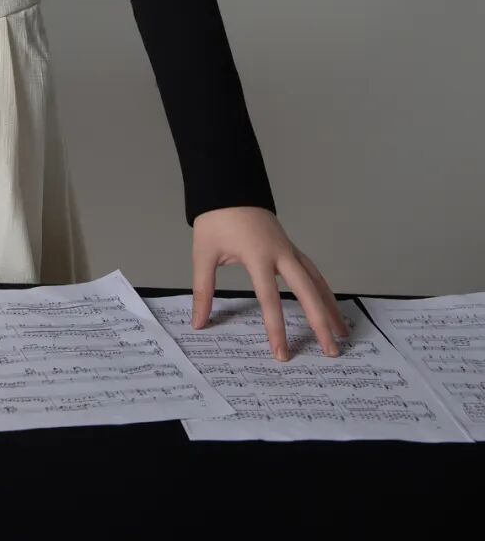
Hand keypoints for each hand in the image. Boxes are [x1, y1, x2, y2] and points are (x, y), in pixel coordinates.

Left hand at [191, 205, 349, 360]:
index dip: (276, 328)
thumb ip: (203, 290)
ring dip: (330, 306)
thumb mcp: (204, 253)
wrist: (228, 186)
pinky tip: (330, 305)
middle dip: (320, 321)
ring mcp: (289, 249)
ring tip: (342, 332)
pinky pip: (313, 271)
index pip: (270, 298)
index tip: (282, 354)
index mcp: (257, 255)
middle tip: (331, 351)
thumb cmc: (216, 219)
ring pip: (317, 280)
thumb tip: (198, 323)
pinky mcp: (290, 248)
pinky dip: (324, 290)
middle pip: (307, 291)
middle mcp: (280, 253)